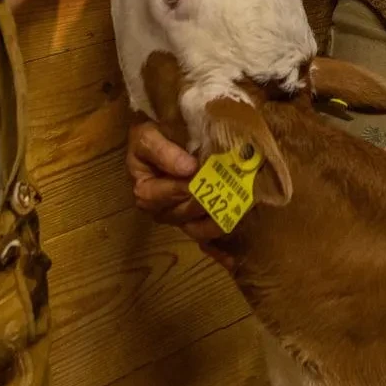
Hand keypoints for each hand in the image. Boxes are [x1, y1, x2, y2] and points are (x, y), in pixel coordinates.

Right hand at [126, 120, 224, 242]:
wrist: (166, 135)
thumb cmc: (153, 135)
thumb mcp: (147, 136)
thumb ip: (162, 151)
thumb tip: (188, 168)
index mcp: (146, 192)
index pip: (162, 196)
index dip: (180, 187)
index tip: (196, 171)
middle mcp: (161, 211)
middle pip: (184, 213)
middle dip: (206, 201)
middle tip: (229, 188)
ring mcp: (180, 218)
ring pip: (198, 229)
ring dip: (218, 221)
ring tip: (239, 209)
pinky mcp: (196, 222)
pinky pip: (208, 238)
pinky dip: (221, 246)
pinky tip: (235, 250)